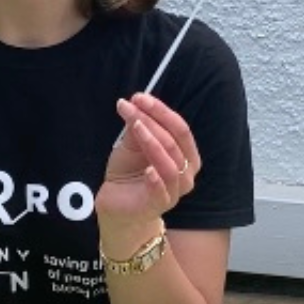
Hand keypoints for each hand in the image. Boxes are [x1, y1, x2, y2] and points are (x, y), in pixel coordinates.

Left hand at [96, 93, 199, 230]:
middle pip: (175, 142)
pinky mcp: (159, 205)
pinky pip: (162, 190)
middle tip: (132, 106)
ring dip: (152, 141)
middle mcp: (186, 173)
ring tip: (135, 125)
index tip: (139, 97)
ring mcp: (174, 191)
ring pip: (170, 163)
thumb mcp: (132, 145)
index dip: (161, 111)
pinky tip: (147, 169)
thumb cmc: (129, 173)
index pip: (180, 129)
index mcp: (186, 156)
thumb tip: (134, 103)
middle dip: (154, 120)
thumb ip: (138, 127)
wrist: (117, 206)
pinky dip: (156, 179)